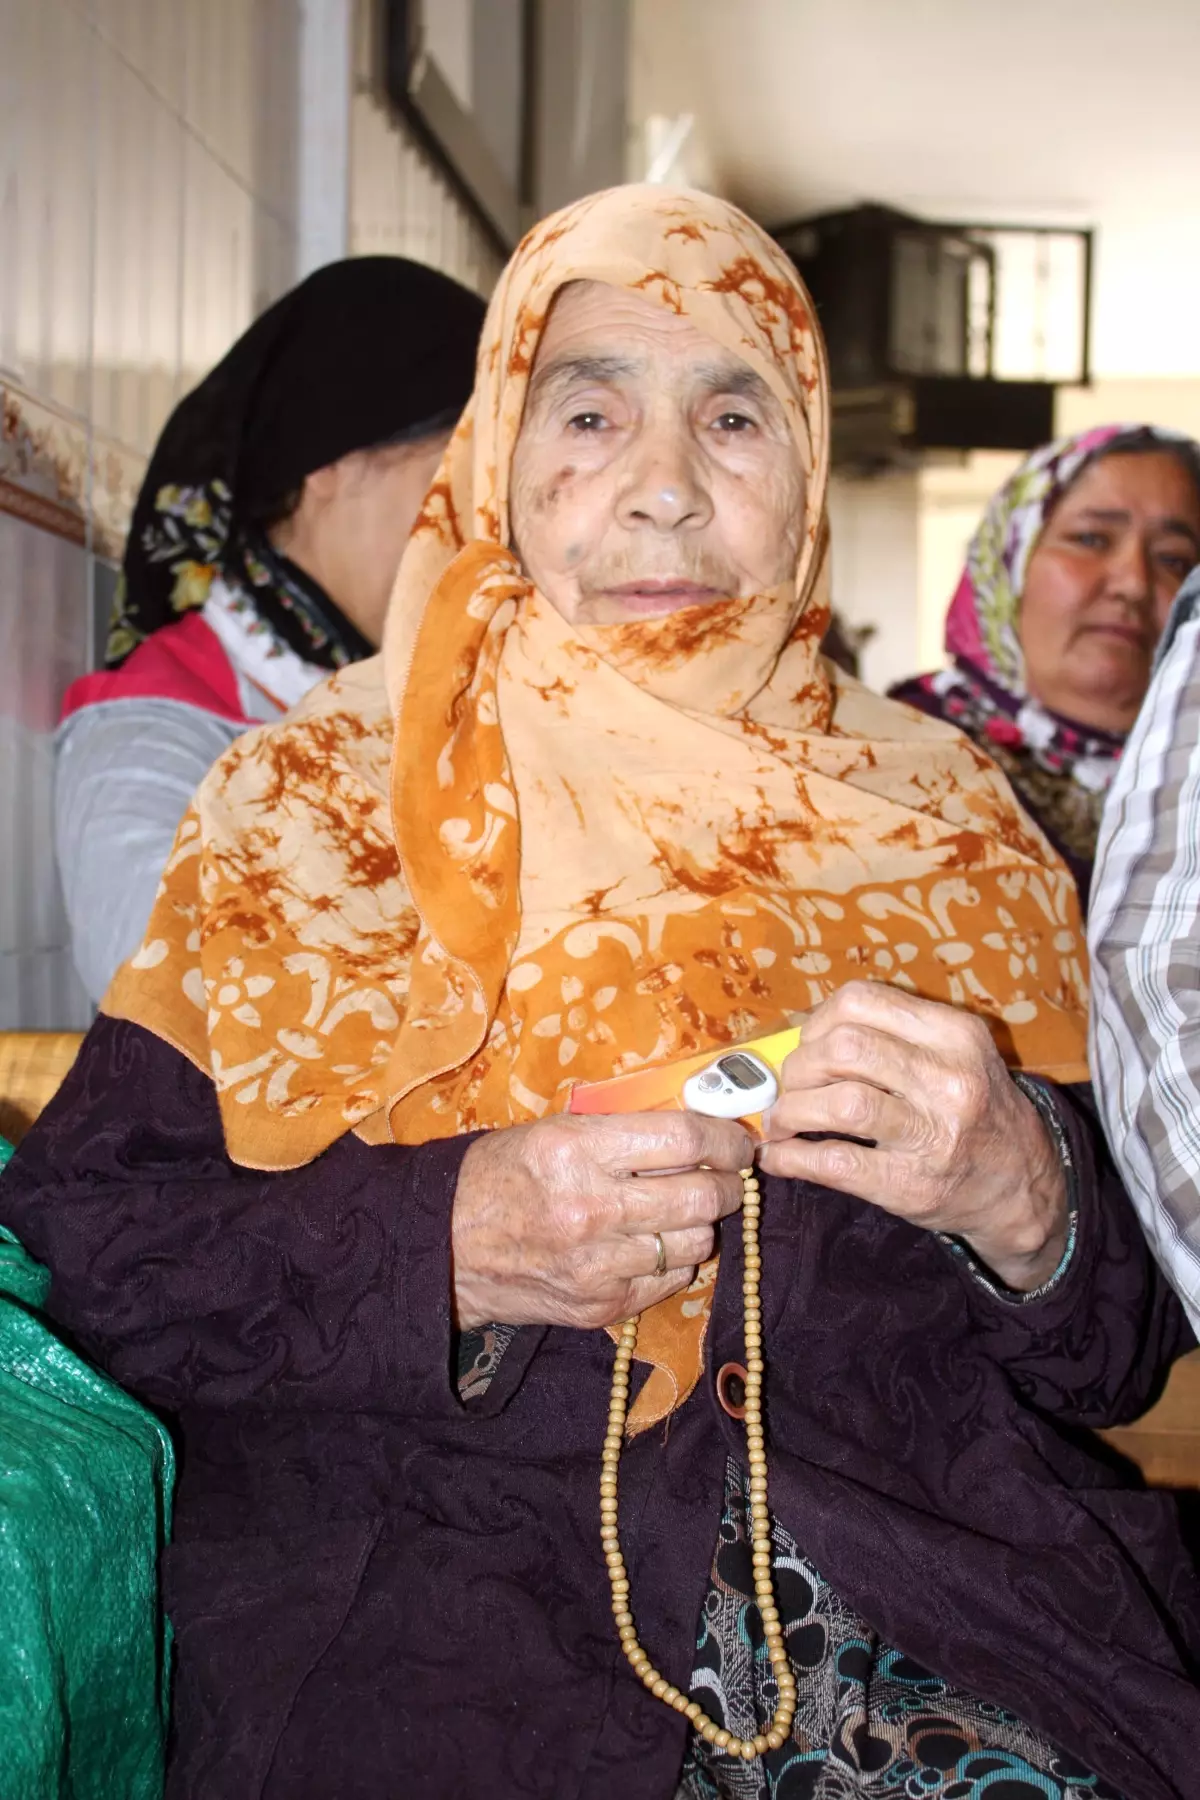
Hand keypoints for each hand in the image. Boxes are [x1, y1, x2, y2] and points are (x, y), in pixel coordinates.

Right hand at [452, 1112, 753, 1329]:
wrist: (445, 1247)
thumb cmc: (503, 1175)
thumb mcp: (555, 1130)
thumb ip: (623, 1130)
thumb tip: (698, 1128)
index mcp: (577, 1151)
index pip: (683, 1140)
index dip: (725, 1139)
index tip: (737, 1141)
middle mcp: (591, 1209)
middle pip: (701, 1197)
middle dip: (727, 1185)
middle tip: (725, 1178)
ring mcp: (597, 1266)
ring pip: (695, 1244)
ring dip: (700, 1225)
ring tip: (681, 1211)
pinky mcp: (599, 1307)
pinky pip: (668, 1280)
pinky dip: (672, 1259)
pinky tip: (650, 1244)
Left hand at [757, 981, 1067, 1291]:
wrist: (1023, 1184)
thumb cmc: (973, 1111)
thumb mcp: (956, 1054)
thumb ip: (895, 1035)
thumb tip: (804, 1038)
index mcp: (955, 1034)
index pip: (861, 1001)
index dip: (817, 1022)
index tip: (807, 1046)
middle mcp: (950, 1078)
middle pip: (844, 1048)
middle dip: (800, 1068)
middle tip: (791, 1088)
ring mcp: (934, 1133)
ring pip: (840, 1103)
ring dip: (791, 1112)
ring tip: (782, 1123)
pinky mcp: (912, 1183)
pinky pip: (836, 1163)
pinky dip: (793, 1159)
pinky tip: (780, 1158)